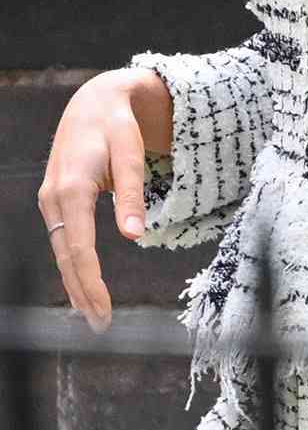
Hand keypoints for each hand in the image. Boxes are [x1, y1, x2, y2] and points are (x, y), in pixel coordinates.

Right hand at [37, 67, 170, 330]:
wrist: (94, 103)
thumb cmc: (118, 126)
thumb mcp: (130, 153)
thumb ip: (131, 194)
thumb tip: (134, 236)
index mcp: (72, 189)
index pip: (80, 248)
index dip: (91, 282)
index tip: (103, 310)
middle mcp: (54, 198)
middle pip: (67, 257)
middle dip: (82, 293)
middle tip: (100, 326)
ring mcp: (51, 201)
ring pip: (62, 251)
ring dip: (75, 284)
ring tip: (92, 315)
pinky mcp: (56, 202)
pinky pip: (64, 241)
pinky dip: (73, 265)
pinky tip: (82, 285)